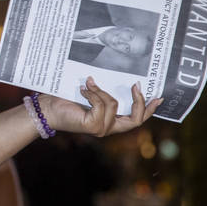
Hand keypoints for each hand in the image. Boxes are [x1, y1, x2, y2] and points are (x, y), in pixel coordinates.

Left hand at [41, 77, 161, 136]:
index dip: (149, 109)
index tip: (158, 96)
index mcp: (112, 121)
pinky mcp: (93, 126)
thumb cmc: (68, 99)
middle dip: (139, 102)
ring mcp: (102, 128)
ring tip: (88, 83)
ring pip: (114, 105)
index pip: (137, 118)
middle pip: (136, 119)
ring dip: (101, 91)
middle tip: (135, 85)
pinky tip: (82, 89)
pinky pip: (100, 105)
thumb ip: (105, 92)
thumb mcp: (92, 94)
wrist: (48, 108)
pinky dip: (92, 94)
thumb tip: (120, 77)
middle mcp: (110, 127)